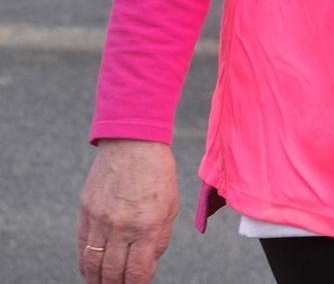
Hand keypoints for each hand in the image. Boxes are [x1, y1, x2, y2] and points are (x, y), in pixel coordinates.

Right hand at [78, 139, 178, 283]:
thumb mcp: (171, 206)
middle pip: (112, 273)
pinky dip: (85, 263)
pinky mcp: (85, 212)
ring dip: (97, 280)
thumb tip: (149, 263)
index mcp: (148, 225)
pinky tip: (91, 270)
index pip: (138, 270)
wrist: (133, 142)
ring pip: (92, 264)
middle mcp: (121, 226)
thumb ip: (160, 238)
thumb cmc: (157, 173)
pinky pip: (82, 247)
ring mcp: (100, 219)